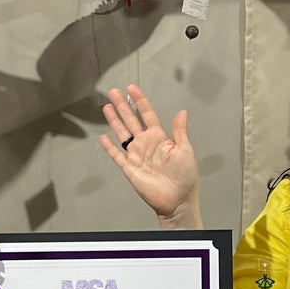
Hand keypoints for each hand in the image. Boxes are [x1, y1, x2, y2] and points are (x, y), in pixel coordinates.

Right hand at [100, 85, 201, 228]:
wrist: (177, 200)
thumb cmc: (185, 177)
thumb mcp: (185, 150)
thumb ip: (180, 131)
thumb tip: (182, 112)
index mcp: (160, 138)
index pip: (147, 114)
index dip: (139, 101)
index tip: (132, 89)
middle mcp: (147, 144)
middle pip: (131, 120)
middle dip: (122, 106)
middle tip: (114, 92)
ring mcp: (137, 155)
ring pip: (122, 133)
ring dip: (114, 120)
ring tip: (107, 107)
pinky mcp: (130, 168)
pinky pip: (117, 155)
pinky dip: (109, 147)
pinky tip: (104, 137)